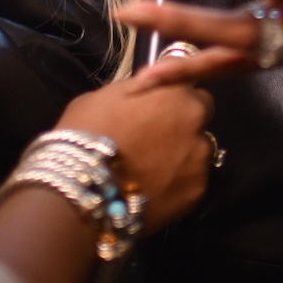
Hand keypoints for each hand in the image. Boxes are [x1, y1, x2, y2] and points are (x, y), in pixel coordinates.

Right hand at [52, 77, 216, 227]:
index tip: (158, 110)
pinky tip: (153, 191)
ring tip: (152, 171)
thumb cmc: (86, 132)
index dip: (174, 99)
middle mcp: (197, 122)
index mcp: (177, 92)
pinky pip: (191, 183)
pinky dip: (177, 186)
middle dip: (184, 126)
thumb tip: (149, 91)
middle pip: (200, 119)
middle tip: (154, 141)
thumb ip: (138, 91)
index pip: (192, 87)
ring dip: (182, 157)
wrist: (81, 187)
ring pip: (198, 153)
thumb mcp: (105, 95)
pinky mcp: (196, 194)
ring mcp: (199, 160)